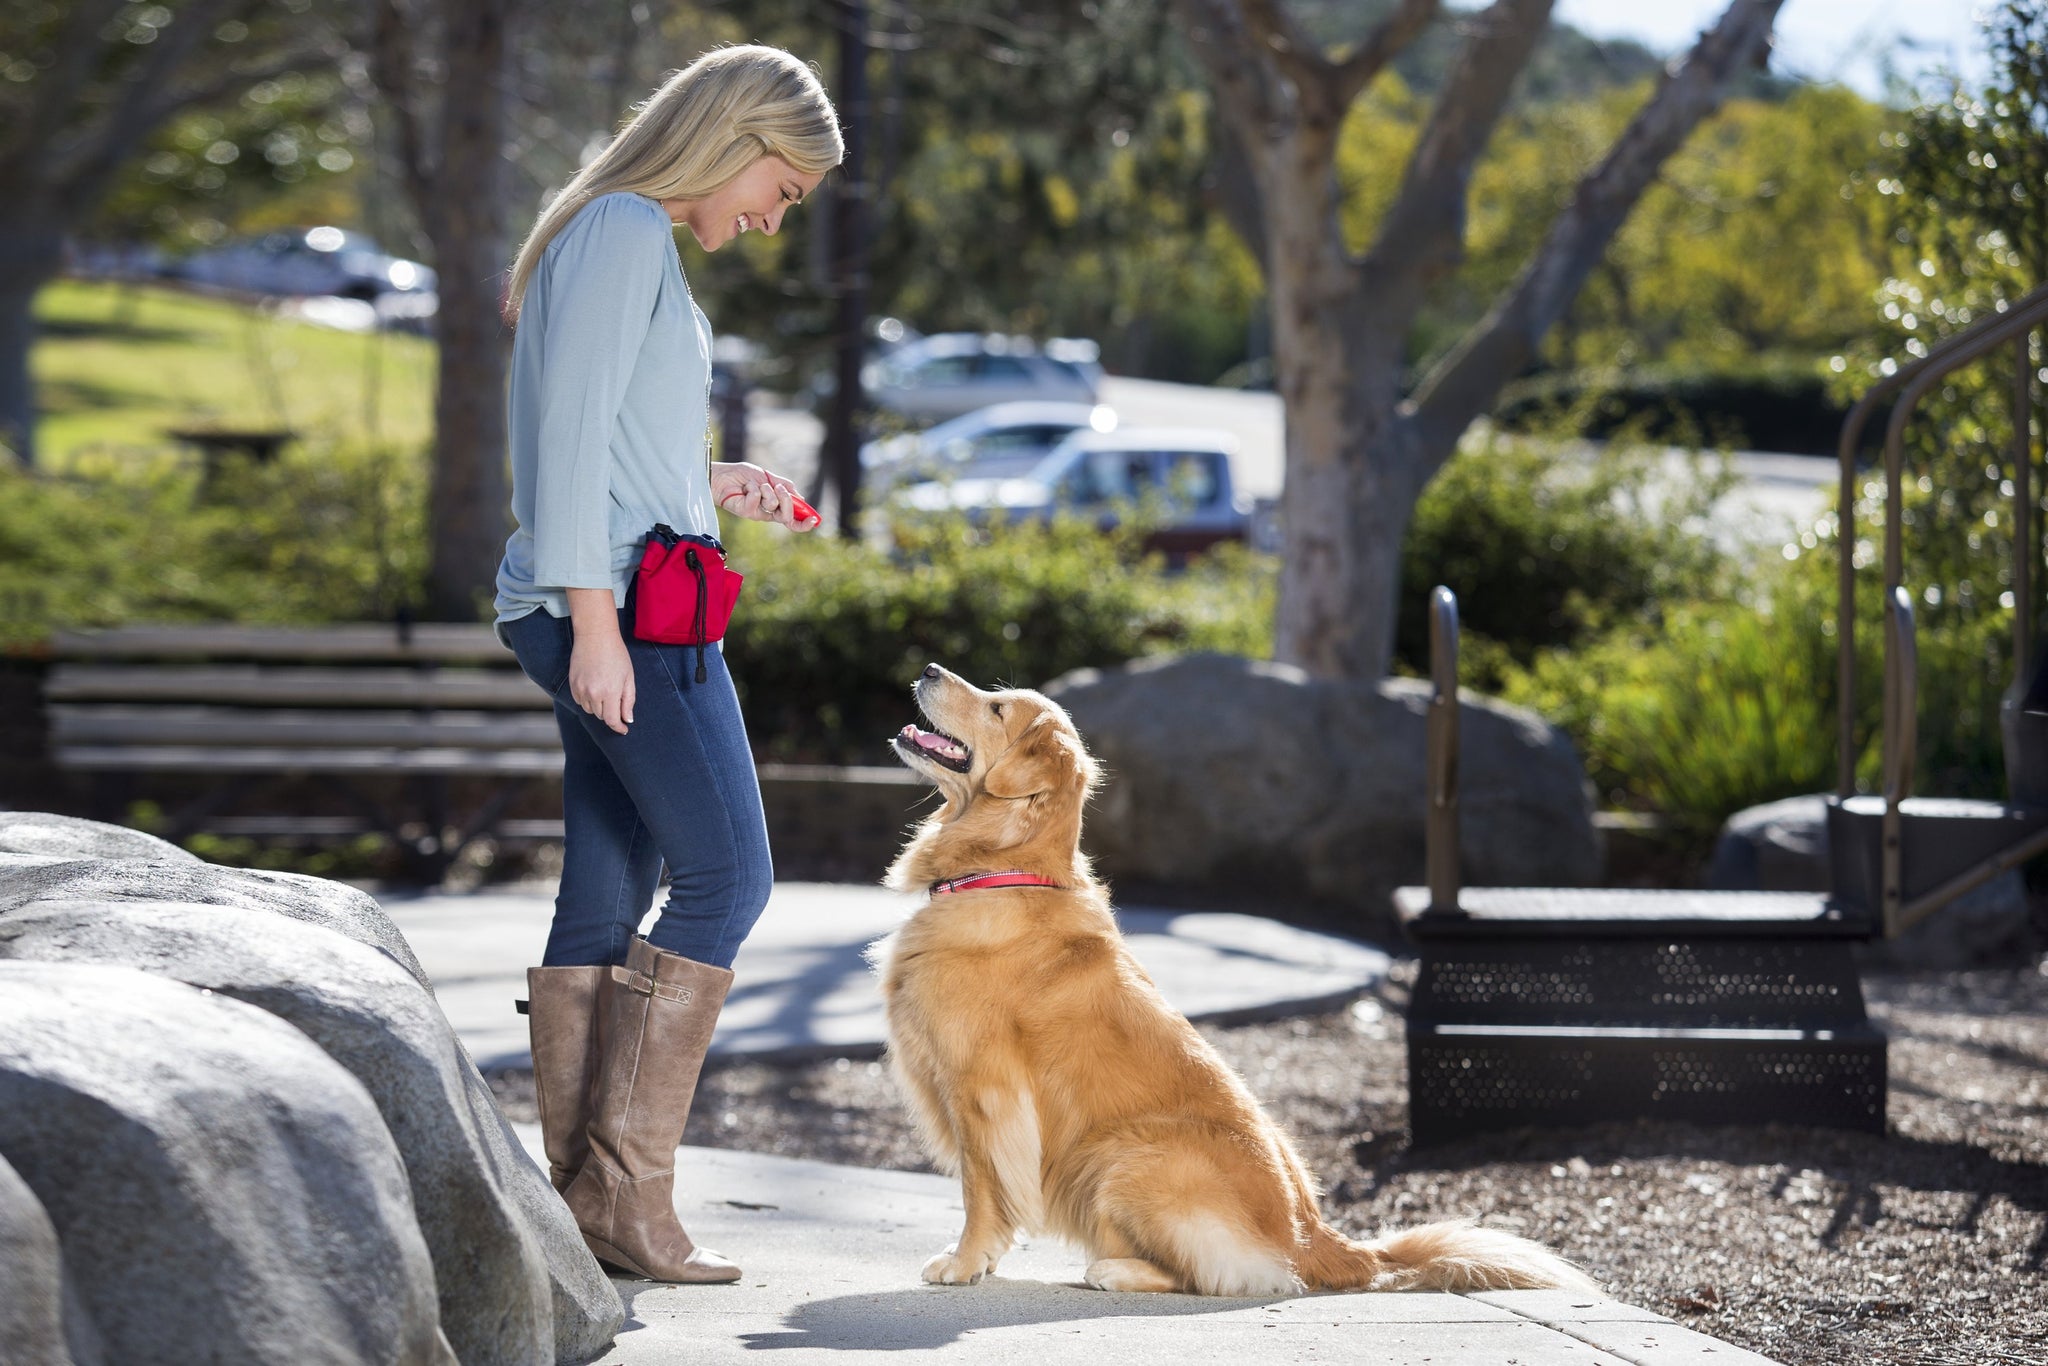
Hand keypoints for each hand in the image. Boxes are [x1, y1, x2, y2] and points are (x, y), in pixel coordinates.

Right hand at [565, 594, 633, 734]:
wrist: (595, 637)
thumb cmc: (616, 655)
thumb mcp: (628, 677)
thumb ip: (628, 700)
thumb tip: (628, 719)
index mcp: (611, 692)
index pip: (612, 720)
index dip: (619, 727)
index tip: (623, 729)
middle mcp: (594, 694)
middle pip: (601, 716)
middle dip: (610, 713)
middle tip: (616, 699)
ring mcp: (581, 689)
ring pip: (590, 710)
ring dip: (598, 707)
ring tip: (604, 690)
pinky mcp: (572, 684)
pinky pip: (580, 702)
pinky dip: (587, 700)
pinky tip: (593, 687)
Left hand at [712, 461, 820, 530]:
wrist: (723, 475)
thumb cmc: (744, 475)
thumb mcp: (769, 477)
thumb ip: (786, 486)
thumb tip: (801, 498)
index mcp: (776, 506)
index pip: (793, 519)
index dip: (805, 522)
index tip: (814, 519)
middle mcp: (768, 512)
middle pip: (787, 516)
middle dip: (786, 500)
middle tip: (778, 487)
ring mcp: (757, 513)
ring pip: (773, 504)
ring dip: (765, 488)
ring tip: (754, 483)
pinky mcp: (746, 512)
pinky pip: (758, 498)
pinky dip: (753, 487)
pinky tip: (745, 487)